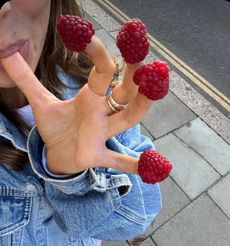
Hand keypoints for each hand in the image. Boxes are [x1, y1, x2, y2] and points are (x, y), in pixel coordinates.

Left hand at [0, 51, 151, 174]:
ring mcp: (103, 134)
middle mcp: (102, 112)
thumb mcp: (40, 102)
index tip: (87, 35)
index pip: (101, 72)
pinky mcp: (99, 156)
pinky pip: (120, 160)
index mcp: (90, 97)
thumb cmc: (56, 127)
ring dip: (140, 107)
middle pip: (124, 91)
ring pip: (128, 119)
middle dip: (134, 75)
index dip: (97, 53)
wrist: (57, 153)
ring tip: (153, 92)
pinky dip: (135, 164)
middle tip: (144, 57)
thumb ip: (26, 79)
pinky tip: (156, 167)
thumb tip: (5, 52)